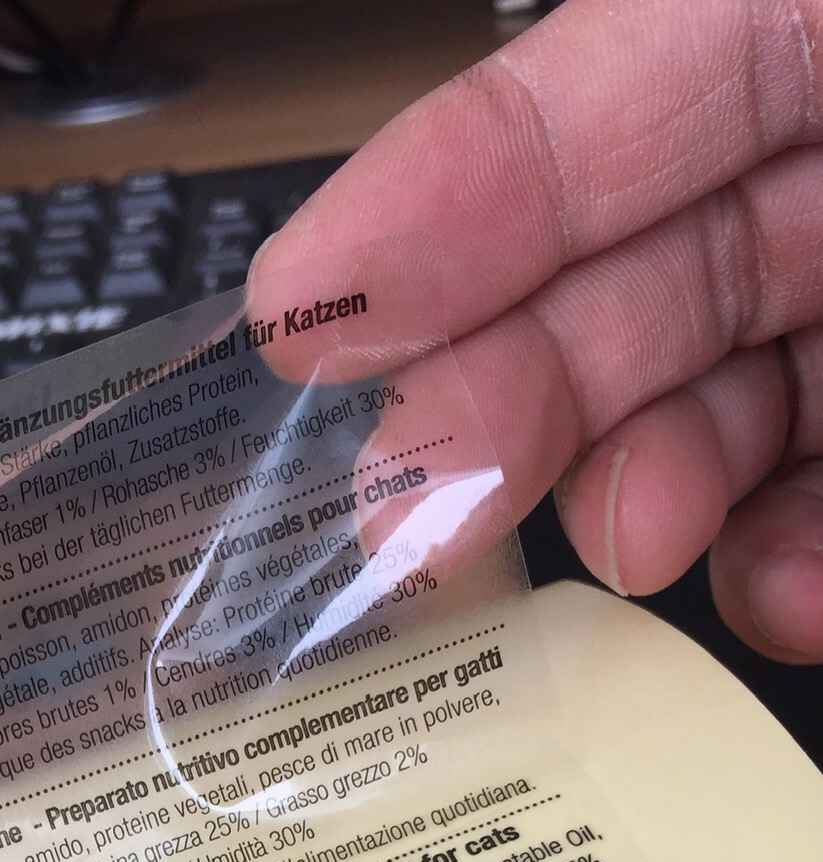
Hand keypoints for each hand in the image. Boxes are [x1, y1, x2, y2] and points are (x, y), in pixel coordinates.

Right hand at [248, 0, 822, 662]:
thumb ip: (667, 162)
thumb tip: (415, 321)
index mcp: (802, 11)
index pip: (581, 98)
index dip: (435, 202)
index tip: (299, 324)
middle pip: (623, 276)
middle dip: (505, 397)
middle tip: (405, 510)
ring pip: (716, 412)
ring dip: (643, 501)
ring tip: (636, 552)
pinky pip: (817, 503)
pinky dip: (781, 569)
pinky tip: (773, 595)